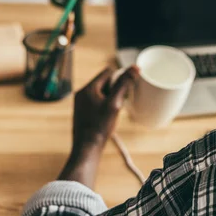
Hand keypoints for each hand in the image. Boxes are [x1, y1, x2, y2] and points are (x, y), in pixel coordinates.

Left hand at [58, 66, 137, 187]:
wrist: (87, 148)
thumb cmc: (100, 127)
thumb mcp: (115, 103)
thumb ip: (123, 84)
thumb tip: (135, 67)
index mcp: (88, 88)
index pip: (108, 72)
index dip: (119, 79)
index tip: (125, 91)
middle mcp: (82, 93)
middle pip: (104, 82)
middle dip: (115, 89)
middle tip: (120, 102)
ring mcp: (80, 103)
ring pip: (100, 92)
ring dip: (110, 97)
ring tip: (114, 111)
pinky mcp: (82, 111)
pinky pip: (96, 101)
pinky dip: (104, 105)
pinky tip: (107, 116)